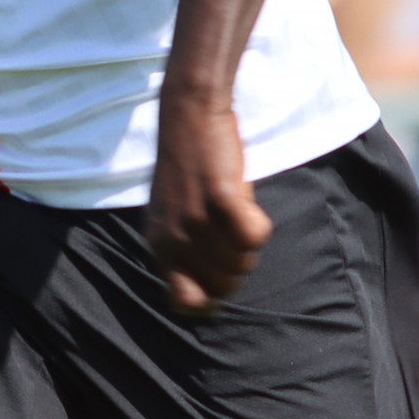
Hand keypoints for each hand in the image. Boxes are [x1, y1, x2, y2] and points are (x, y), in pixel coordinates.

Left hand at [143, 91, 268, 312]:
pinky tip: (247, 201)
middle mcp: (172, 240)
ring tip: (235, 206)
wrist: (188, 115)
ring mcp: (194, 221)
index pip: (185, 303)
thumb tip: (211, 294)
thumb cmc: (189, 167)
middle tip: (232, 226)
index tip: (223, 273)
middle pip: (224, 285)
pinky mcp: (218, 199)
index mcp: (158, 246)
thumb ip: (183, 250)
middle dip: (238, 261)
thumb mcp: (172, 215)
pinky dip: (260, 223)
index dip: (212, 296)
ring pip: (243, 261)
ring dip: (249, 236)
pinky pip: (254, 237)